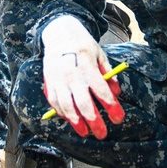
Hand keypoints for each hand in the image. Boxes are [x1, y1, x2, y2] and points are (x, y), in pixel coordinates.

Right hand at [41, 15, 123, 138]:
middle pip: (82, 102)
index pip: (100, 89)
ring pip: (66, 105)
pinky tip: (70, 120)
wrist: (59, 33)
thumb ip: (108, 73)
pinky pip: (53, 101)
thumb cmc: (83, 45)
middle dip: (94, 120)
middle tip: (102, 133)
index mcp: (86, 63)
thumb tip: (116, 92)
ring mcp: (57, 77)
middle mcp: (70, 72)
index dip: (110, 106)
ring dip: (76, 121)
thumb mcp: (100, 54)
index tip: (118, 118)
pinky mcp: (48, 81)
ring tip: (85, 132)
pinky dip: (62, 112)